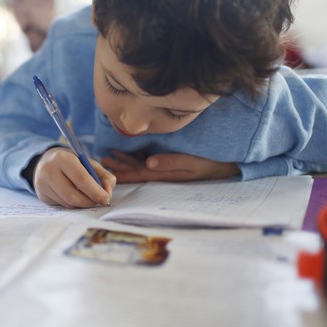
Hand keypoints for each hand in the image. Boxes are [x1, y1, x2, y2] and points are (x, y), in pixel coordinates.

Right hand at [33, 147, 115, 207]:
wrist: (45, 162)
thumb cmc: (72, 162)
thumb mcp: (88, 163)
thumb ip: (103, 176)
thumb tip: (107, 193)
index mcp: (62, 158)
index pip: (81, 178)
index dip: (95, 191)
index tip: (106, 198)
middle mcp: (48, 171)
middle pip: (72, 196)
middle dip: (89, 201)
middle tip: (98, 201)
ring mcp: (42, 185)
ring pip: (68, 203)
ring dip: (82, 204)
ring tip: (87, 196)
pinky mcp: (42, 196)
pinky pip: (62, 206)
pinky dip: (73, 204)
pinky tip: (74, 196)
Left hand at [102, 150, 239, 182]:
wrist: (225, 164)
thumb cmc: (208, 163)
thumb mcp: (191, 163)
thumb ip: (170, 162)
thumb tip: (149, 163)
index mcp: (164, 173)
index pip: (138, 175)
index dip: (122, 174)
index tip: (107, 172)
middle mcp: (161, 171)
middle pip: (135, 170)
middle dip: (118, 167)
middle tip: (102, 161)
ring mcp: (164, 165)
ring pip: (139, 164)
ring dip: (124, 161)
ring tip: (108, 157)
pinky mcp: (168, 159)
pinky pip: (147, 159)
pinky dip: (135, 156)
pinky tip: (125, 152)